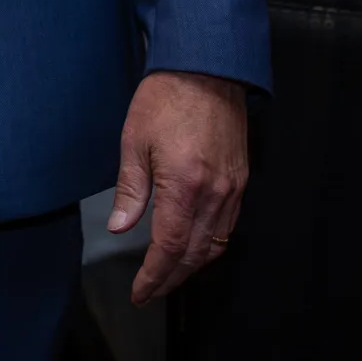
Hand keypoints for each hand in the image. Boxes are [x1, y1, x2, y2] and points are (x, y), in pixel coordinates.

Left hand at [109, 69, 247, 306]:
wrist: (206, 70)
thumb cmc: (165, 99)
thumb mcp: (134, 140)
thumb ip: (130, 188)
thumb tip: (121, 226)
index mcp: (184, 186)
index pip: (169, 248)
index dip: (154, 276)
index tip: (140, 293)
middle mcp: (214, 194)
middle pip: (194, 254)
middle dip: (171, 279)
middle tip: (150, 292)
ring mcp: (231, 189)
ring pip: (214, 245)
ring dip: (191, 266)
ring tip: (167, 276)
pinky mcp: (240, 180)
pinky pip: (227, 226)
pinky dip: (209, 244)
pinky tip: (192, 246)